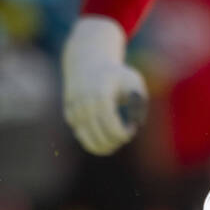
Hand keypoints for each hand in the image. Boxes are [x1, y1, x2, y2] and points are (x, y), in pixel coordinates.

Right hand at [62, 16, 148, 154]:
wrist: (87, 63)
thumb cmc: (116, 75)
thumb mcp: (134, 82)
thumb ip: (140, 102)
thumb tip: (137, 124)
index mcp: (101, 94)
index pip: (112, 127)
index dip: (124, 134)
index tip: (132, 129)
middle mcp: (84, 104)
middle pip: (101, 137)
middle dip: (115, 142)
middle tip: (124, 136)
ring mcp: (74, 110)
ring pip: (88, 140)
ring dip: (104, 146)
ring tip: (115, 141)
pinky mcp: (69, 116)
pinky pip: (82, 136)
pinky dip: (93, 140)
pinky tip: (103, 133)